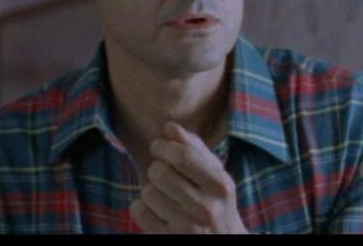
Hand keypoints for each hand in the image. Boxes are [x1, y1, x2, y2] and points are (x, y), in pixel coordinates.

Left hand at [129, 122, 247, 233]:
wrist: (223, 240)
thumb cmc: (216, 201)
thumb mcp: (215, 175)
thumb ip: (195, 149)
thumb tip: (170, 127)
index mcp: (220, 186)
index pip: (185, 157)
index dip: (165, 147)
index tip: (158, 145)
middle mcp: (205, 207)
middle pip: (161, 173)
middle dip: (156, 167)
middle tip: (161, 171)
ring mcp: (186, 226)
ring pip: (148, 191)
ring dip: (150, 188)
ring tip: (163, 193)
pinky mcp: (168, 238)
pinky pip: (139, 211)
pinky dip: (141, 206)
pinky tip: (155, 208)